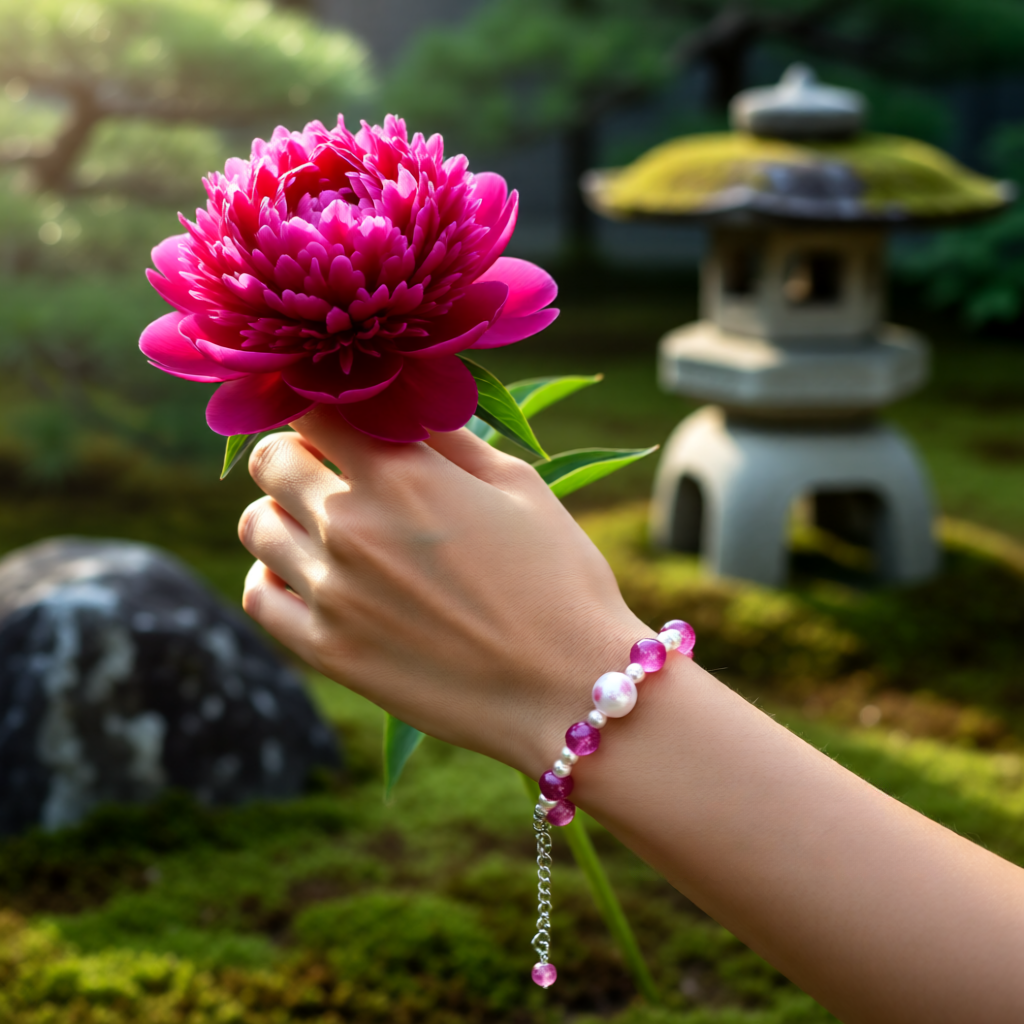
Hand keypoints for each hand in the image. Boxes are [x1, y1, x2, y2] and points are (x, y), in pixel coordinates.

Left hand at [237, 405, 646, 774]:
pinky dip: (274, 575)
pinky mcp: (327, 650)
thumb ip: (449, 437)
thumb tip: (406, 405)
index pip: (311, 405)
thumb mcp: (520, 486)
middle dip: (296, 452)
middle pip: (272, 459)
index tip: (337, 418)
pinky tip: (313, 577)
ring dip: (282, 513)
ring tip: (323, 527)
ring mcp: (331, 591)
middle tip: (331, 469)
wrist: (570, 688)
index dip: (319, 404)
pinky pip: (259, 594)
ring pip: (256, 524)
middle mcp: (351, 523)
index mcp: (402, 472)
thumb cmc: (560, 580)